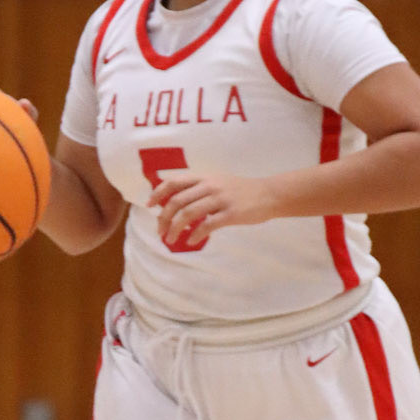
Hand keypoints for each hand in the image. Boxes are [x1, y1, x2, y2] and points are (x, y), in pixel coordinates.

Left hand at [149, 168, 274, 247]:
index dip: (158, 194)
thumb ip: (198, 189)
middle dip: (164, 218)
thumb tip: (175, 202)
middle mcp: (209, 186)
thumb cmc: (241, 190)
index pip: (173, 182)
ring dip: (175, 229)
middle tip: (160, 231)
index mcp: (204, 177)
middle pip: (177, 201)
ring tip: (170, 240)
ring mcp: (220, 199)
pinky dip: (195, 234)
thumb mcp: (218, 182)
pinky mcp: (231, 213)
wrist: (269, 194)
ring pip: (188, 214)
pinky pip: (207, 225)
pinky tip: (191, 241)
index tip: (149, 206)